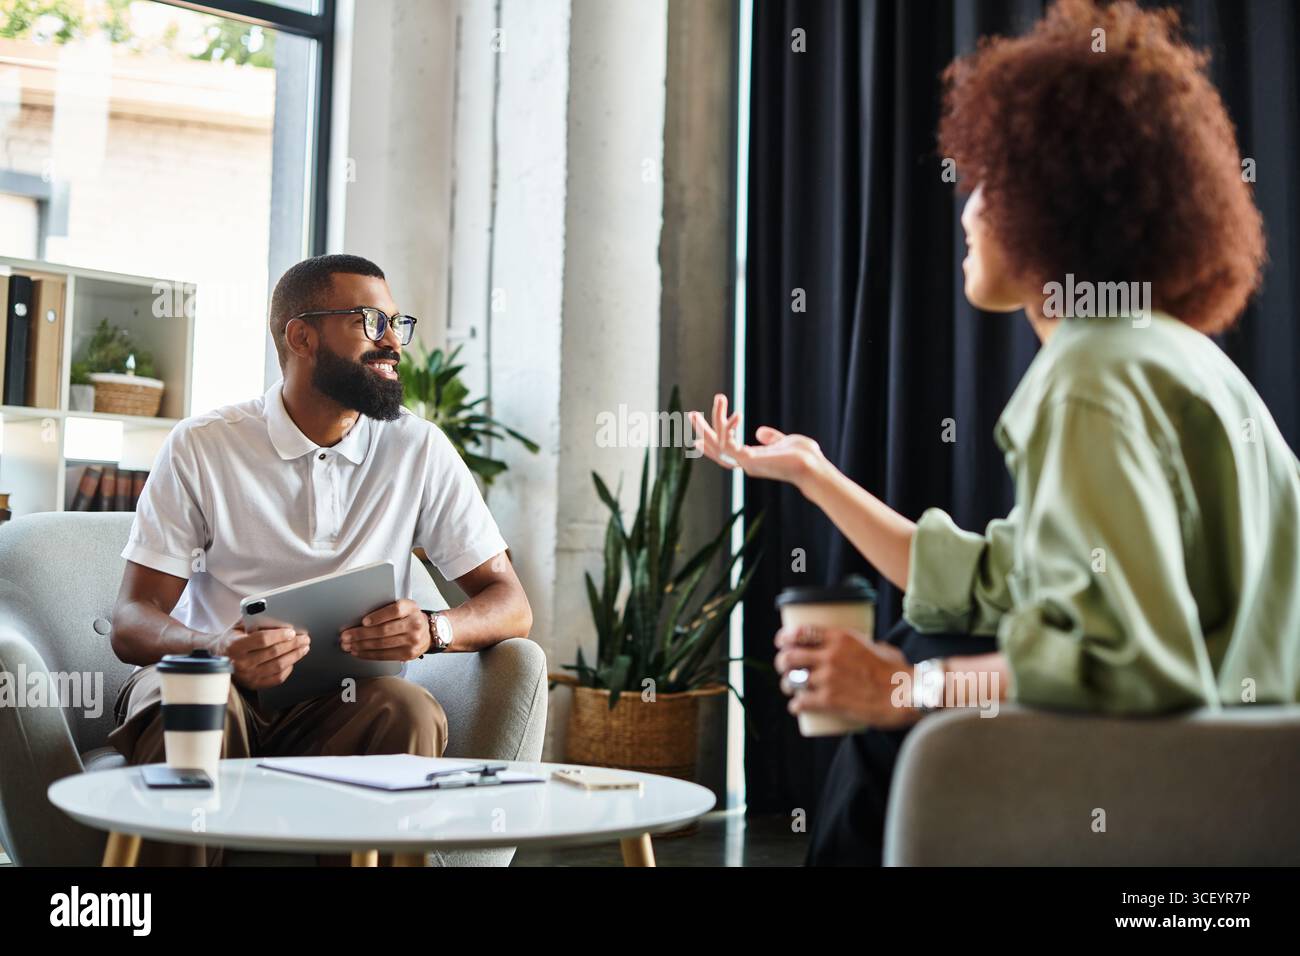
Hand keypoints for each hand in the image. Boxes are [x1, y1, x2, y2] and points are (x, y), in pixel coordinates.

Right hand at [208, 624, 309, 689]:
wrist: (216, 658)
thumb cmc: (231, 639)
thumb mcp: (238, 626)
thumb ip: (255, 621)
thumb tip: (279, 618)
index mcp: (235, 646)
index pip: (262, 639)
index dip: (280, 635)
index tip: (292, 631)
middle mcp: (240, 663)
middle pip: (274, 652)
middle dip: (293, 644)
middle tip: (304, 638)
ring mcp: (247, 676)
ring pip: (278, 666)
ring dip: (295, 656)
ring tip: (303, 648)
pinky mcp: (254, 684)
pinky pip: (277, 678)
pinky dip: (288, 669)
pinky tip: (293, 661)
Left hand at [340, 599, 430, 661]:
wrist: (428, 632)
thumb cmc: (409, 617)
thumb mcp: (404, 607)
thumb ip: (387, 609)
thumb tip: (361, 620)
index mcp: (411, 608)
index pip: (395, 610)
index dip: (378, 616)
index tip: (363, 621)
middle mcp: (414, 624)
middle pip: (384, 630)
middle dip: (361, 634)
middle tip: (346, 636)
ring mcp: (413, 641)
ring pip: (382, 644)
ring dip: (361, 646)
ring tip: (348, 645)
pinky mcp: (408, 654)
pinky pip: (385, 655)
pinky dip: (369, 654)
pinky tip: (359, 652)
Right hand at [688, 394, 826, 490]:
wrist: (814, 467)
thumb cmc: (804, 457)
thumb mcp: (784, 441)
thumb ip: (771, 438)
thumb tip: (760, 431)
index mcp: (751, 459)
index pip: (725, 452)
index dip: (710, 445)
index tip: (696, 440)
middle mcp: (745, 463)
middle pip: (716, 449)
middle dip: (703, 431)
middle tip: (691, 414)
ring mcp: (746, 464)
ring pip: (718, 446)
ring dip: (710, 425)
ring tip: (715, 401)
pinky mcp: (749, 461)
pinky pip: (729, 445)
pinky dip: (727, 429)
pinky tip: (733, 414)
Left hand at [774, 625, 919, 728]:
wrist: (907, 694)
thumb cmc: (898, 671)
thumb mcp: (878, 646)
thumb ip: (866, 645)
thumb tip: (865, 647)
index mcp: (840, 637)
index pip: (801, 631)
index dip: (785, 637)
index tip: (781, 642)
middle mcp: (829, 655)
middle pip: (790, 656)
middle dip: (782, 662)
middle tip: (785, 668)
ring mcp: (827, 678)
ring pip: (792, 680)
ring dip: (787, 685)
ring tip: (790, 688)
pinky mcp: (829, 701)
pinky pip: (801, 702)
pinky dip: (795, 706)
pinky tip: (796, 707)